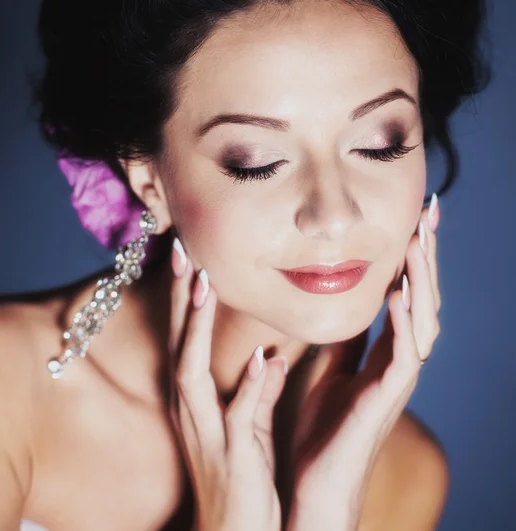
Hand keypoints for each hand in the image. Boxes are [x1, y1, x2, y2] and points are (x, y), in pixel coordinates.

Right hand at [169, 238, 288, 530]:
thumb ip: (258, 394)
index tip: (191, 258)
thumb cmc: (243, 483)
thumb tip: (270, 359)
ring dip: (198, 328)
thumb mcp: (248, 431)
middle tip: (183, 251)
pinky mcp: (232, 458)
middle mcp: (193, 412)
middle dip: (181, 298)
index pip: (186, 341)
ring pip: (192, 372)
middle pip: (179, 344)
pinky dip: (248, 388)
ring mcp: (207, 434)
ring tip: (205, 285)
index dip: (187, 300)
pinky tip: (261, 360)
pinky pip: (238, 419)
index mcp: (198, 403)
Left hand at [287, 200, 440, 530]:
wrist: (313, 482)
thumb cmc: (319, 430)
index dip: (409, 260)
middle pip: (422, 300)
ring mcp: (396, 380)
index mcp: (381, 353)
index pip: (403, 296)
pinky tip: (401, 289)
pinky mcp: (388, 398)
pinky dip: (406, 319)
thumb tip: (339, 303)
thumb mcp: (325, 370)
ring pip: (422, 320)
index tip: (412, 219)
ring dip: (423, 278)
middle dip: (426, 257)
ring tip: (420, 239)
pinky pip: (405, 353)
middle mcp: (396, 361)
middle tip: (430, 213)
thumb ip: (340, 340)